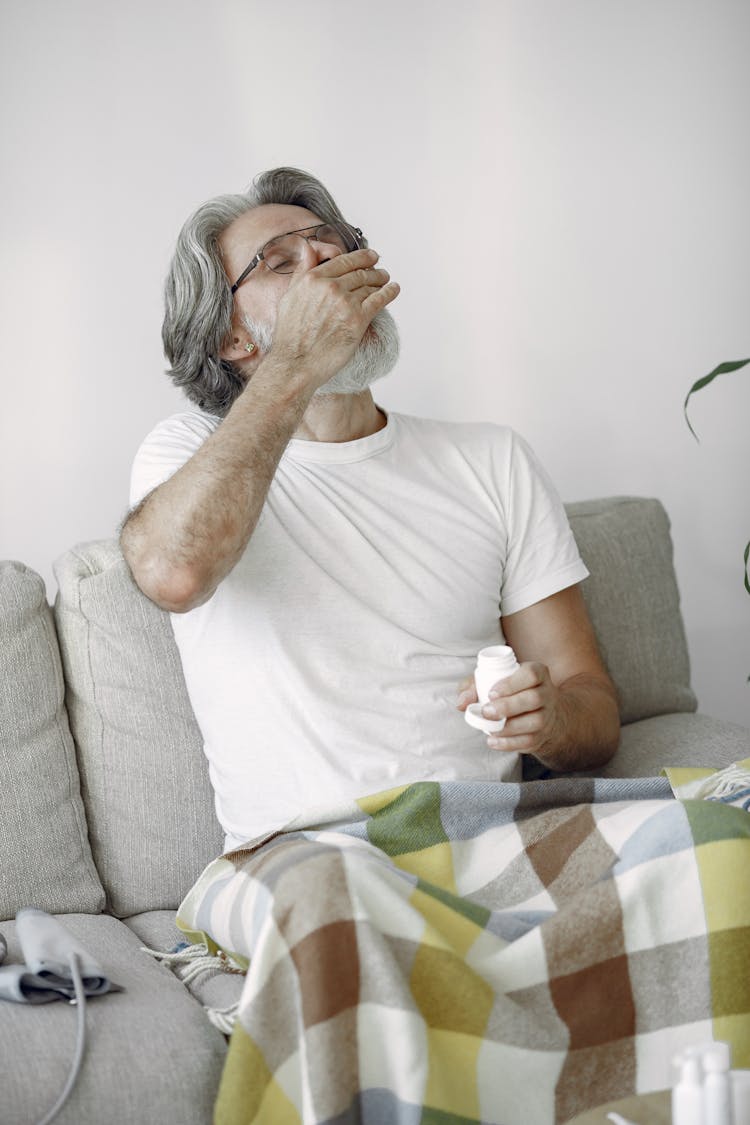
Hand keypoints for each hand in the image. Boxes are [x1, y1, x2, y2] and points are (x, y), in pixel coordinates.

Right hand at [270, 247, 399, 389]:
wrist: (296, 363)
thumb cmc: (290, 335)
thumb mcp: (289, 296)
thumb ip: (302, 271)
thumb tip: (308, 248)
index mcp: (313, 279)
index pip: (344, 261)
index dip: (361, 257)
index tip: (370, 257)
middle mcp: (330, 287)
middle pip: (360, 272)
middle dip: (373, 270)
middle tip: (380, 271)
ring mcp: (345, 303)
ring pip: (370, 285)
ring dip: (381, 281)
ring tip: (386, 281)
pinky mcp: (358, 319)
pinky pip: (379, 300)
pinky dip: (390, 292)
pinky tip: (394, 289)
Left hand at [456, 662, 564, 757]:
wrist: (539, 714)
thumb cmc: (510, 692)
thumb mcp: (492, 681)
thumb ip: (473, 686)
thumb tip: (462, 703)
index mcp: (536, 673)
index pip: (530, 674)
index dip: (511, 683)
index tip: (492, 693)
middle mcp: (546, 693)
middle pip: (533, 698)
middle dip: (508, 706)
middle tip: (487, 712)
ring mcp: (548, 715)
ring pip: (535, 721)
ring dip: (509, 727)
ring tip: (490, 728)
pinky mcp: (542, 735)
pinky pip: (530, 740)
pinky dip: (509, 743)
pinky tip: (494, 741)